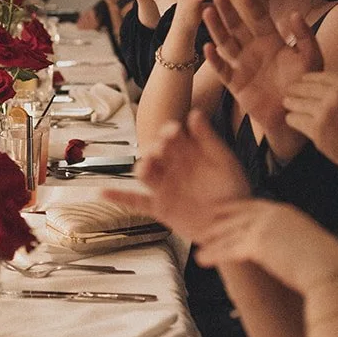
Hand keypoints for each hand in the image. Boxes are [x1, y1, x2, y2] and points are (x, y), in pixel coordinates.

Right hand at [115, 109, 249, 242]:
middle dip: (155, 149)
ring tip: (147, 166)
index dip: (169, 132)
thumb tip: (195, 113)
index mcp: (187, 153)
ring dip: (143, 167)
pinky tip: (102, 192)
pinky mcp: (160, 207)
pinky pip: (135, 202)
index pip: (171, 136)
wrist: (234, 223)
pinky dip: (119, 197)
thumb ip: (209, 139)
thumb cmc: (233, 190)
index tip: (172, 132)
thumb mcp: (223, 161)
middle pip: (155, 153)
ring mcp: (164, 187)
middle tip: (161, 150)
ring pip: (145, 173)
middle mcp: (172, 168)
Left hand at [194, 197, 337, 295]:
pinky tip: (202, 259)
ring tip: (198, 242)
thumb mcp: (309, 239)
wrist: (331, 269)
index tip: (224, 210)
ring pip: (230, 231)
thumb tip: (288, 246)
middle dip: (219, 219)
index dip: (237, 209)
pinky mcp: (258, 245)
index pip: (254, 206)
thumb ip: (293, 237)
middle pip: (238, 214)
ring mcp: (264, 228)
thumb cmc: (327, 262)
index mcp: (285, 212)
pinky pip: (229, 248)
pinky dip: (214, 253)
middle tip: (203, 222)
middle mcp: (273, 214)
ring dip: (212, 237)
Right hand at [204, 0, 320, 141]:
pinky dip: (214, 59)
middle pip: (237, 26)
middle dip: (228, 10)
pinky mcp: (236, 84)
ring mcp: (243, 66)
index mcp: (272, 41)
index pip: (260, 18)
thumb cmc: (304, 86)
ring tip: (207, 12)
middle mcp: (254, 50)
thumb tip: (295, 13)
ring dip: (216, 28)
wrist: (294, 115)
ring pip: (226, 43)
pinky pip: (222, 69)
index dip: (252, 5)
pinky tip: (207, 47)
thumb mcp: (311, 59)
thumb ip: (305, 37)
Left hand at [283, 73, 337, 169]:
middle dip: (296, 90)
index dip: (309, 79)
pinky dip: (292, 119)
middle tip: (289, 91)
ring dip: (291, 103)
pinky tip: (291, 119)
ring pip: (297, 103)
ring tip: (287, 103)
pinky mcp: (316, 127)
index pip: (321, 77)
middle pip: (306, 88)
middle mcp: (336, 95)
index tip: (302, 80)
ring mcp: (325, 111)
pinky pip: (295, 119)